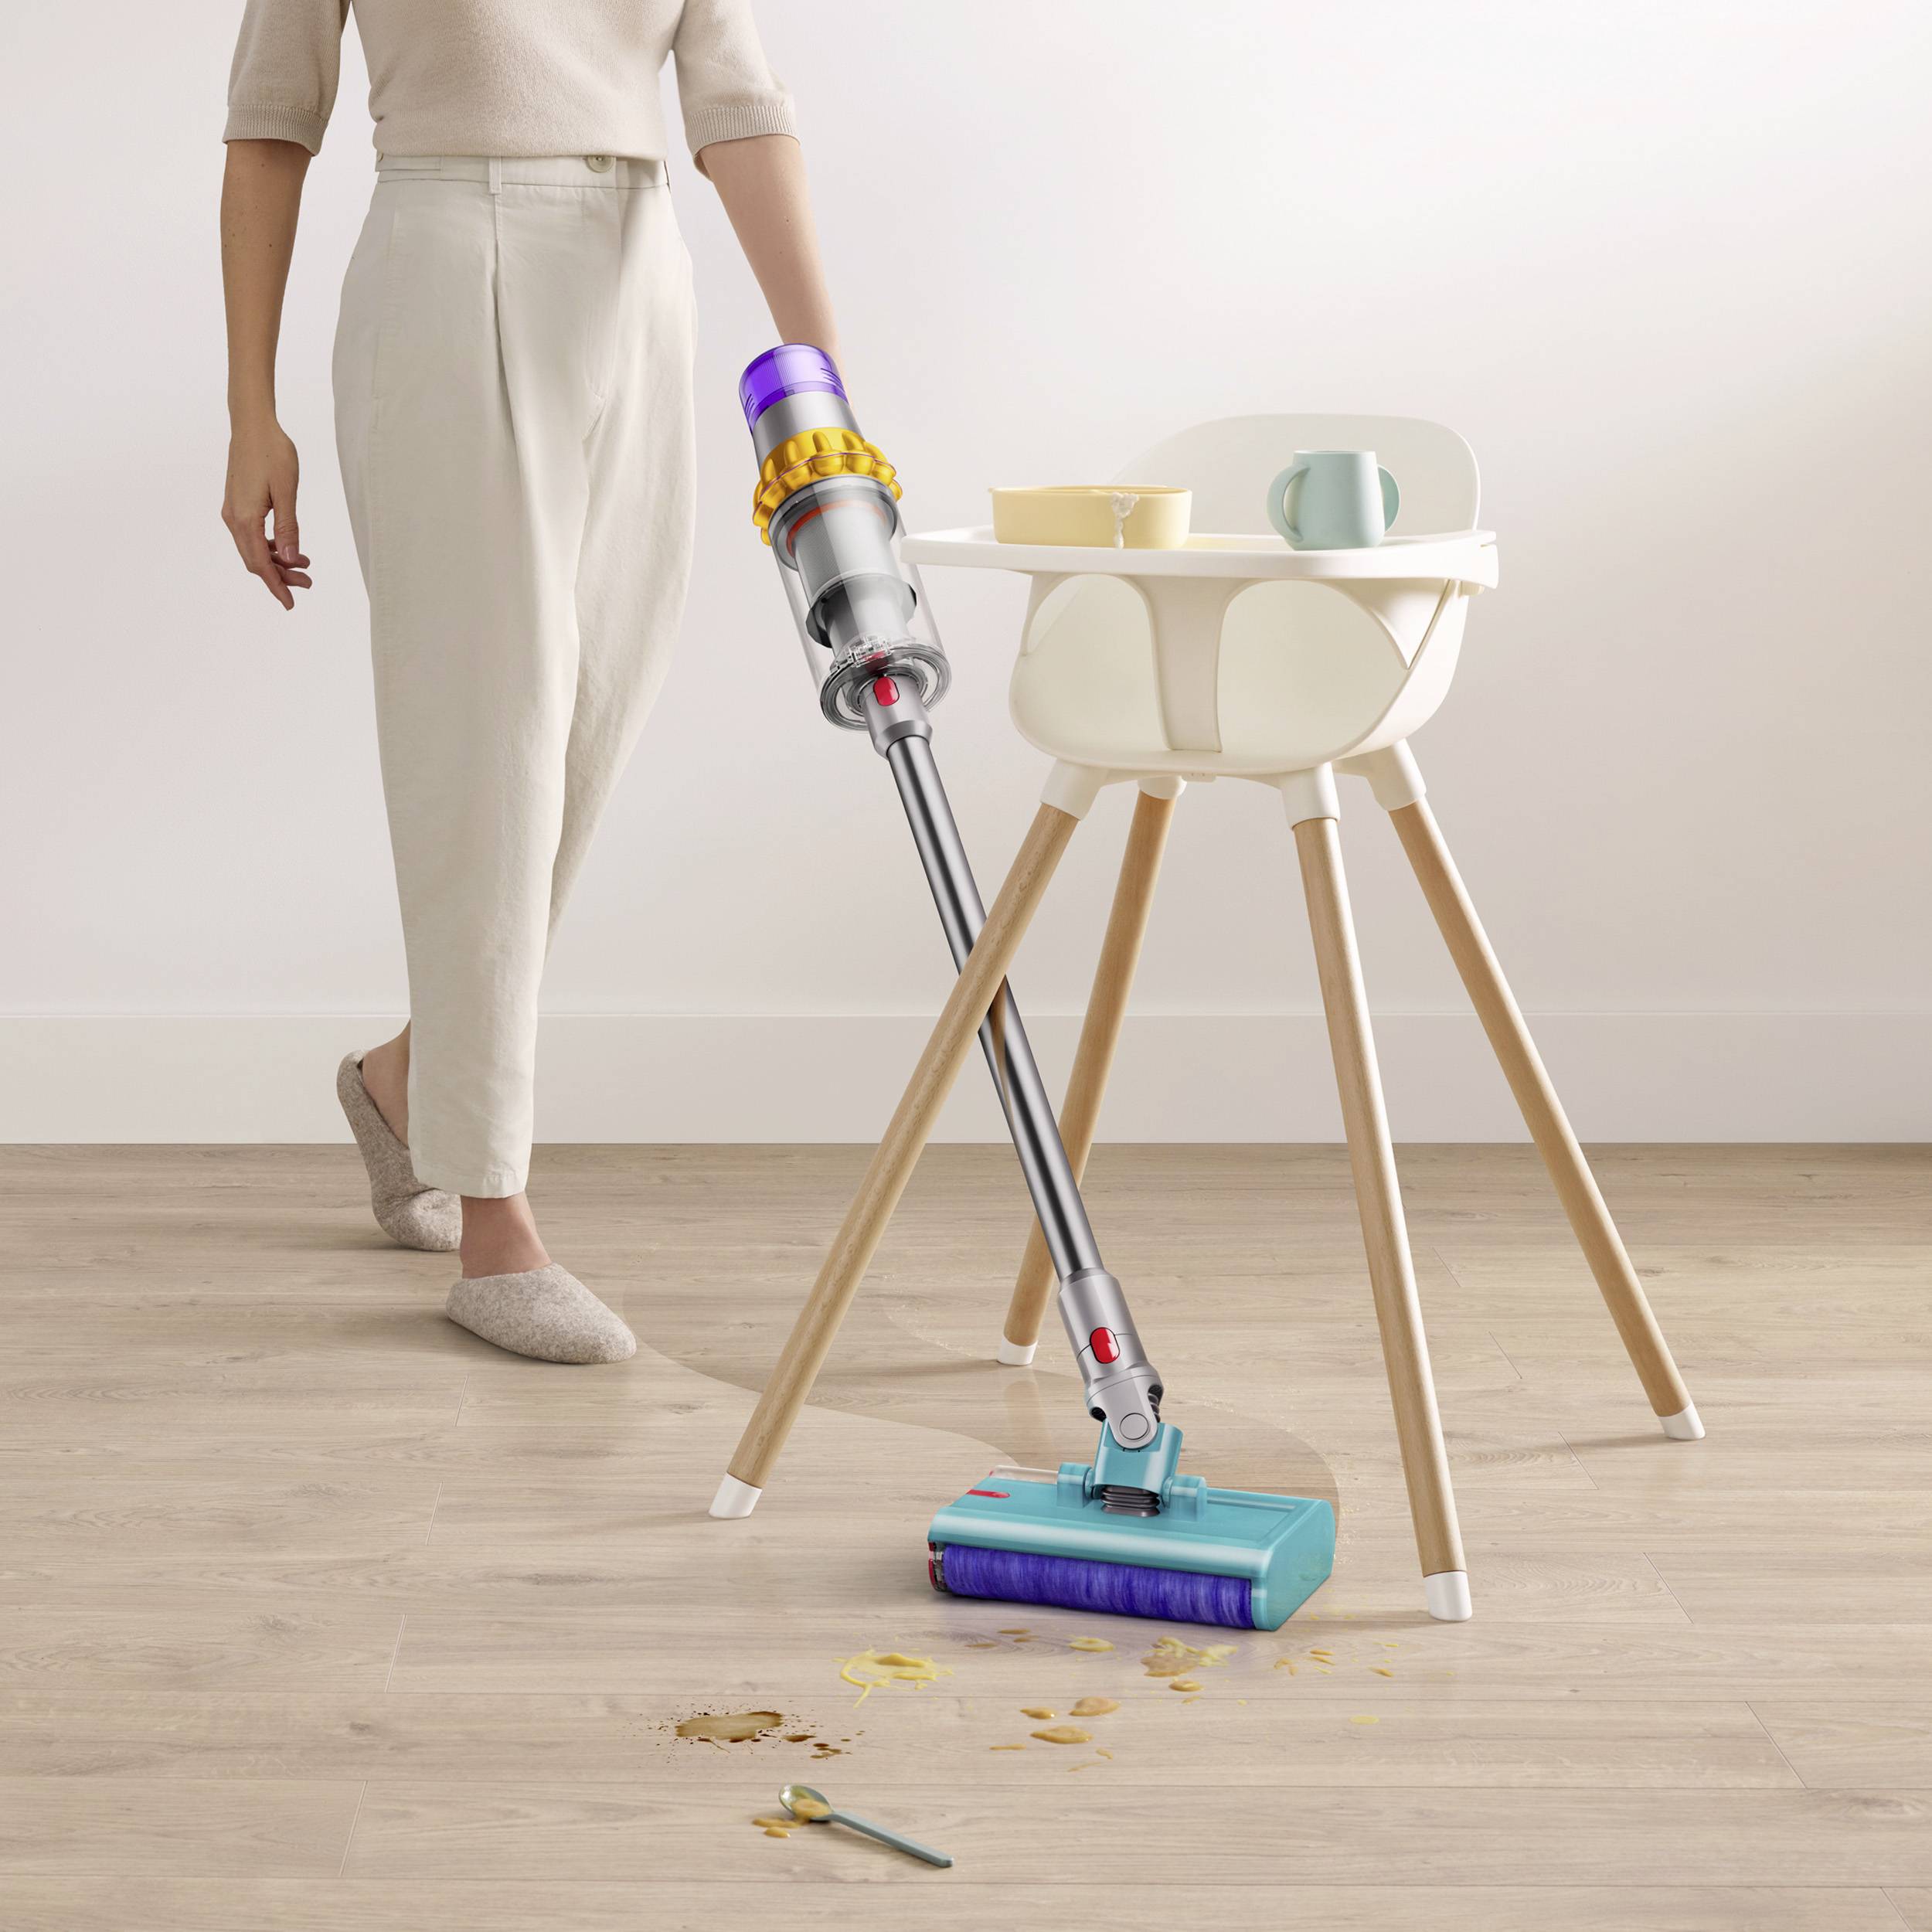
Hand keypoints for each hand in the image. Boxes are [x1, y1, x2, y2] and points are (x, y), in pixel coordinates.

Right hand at [223, 415, 310, 609]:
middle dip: (280, 577)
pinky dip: (270, 546)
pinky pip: (251, 536)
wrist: (252, 425)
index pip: (261, 564)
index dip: (276, 586)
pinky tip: (289, 547)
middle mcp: (234, 519)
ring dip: (277, 562)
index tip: (290, 604)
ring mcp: (233, 512)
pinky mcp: (237, 505)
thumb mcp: (286, 491)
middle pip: (256, 561)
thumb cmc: (272, 453)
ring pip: (253, 550)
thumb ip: (288, 527)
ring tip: (305, 566)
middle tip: (308, 583)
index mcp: (245, 519)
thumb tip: (290, 557)